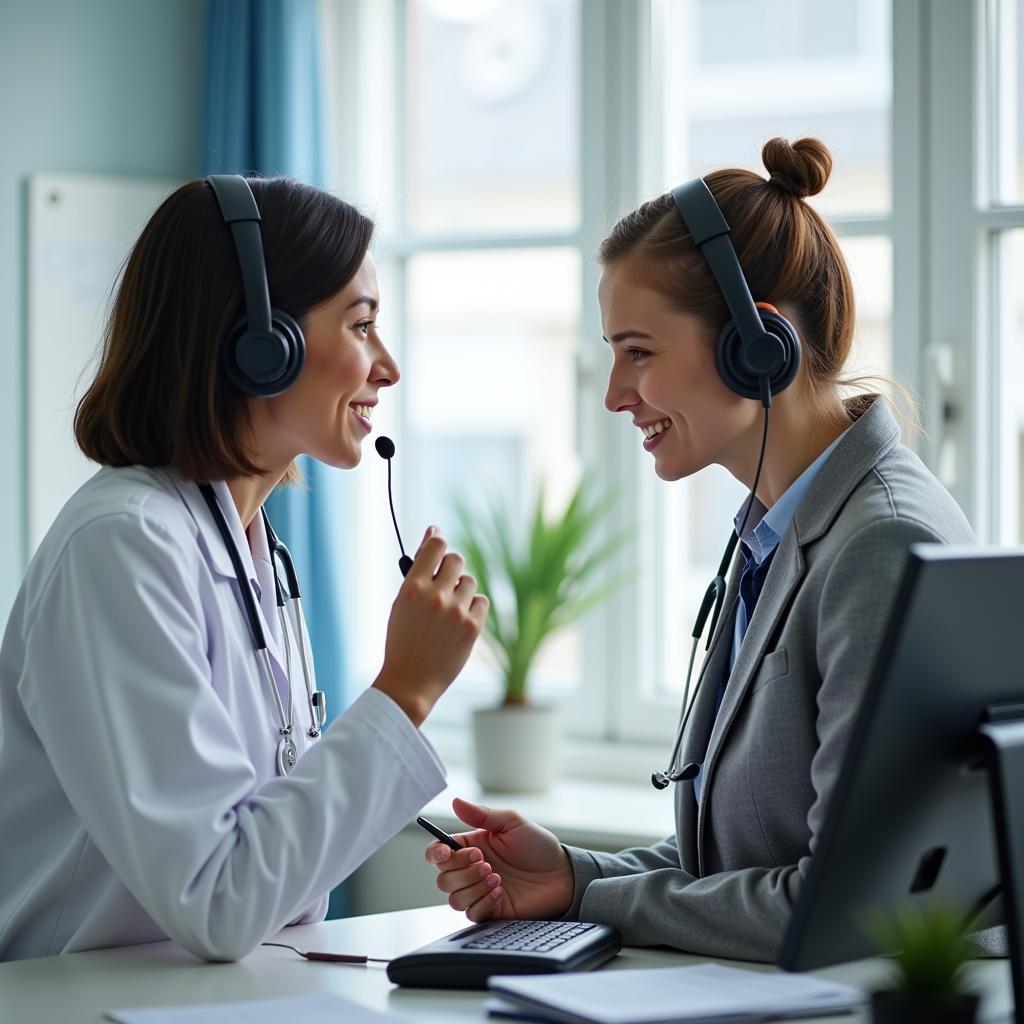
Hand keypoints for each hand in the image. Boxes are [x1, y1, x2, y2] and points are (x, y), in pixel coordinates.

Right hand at [373, 528, 488, 726]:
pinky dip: (472, 607)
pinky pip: (481, 600)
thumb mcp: (402, 602)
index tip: (436, 547)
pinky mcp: (472, 627)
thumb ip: (418, 570)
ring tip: (447, 609)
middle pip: (456, 559)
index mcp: (412, 588)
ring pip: (469, 581)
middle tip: (442, 583)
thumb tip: (433, 531)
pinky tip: (459, 620)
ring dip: (461, 590)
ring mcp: (456, 612)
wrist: (410, 681)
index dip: (437, 542)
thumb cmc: (403, 639)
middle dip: (450, 568)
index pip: (436, 546)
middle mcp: (435, 596)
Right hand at [424, 797, 574, 922]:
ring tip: (498, 877)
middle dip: (462, 871)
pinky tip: (500, 892)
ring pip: (453, 898)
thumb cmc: (538, 846)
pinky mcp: (490, 911)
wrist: (561, 875)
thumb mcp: (512, 822)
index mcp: (471, 846)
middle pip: (442, 878)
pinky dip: (483, 902)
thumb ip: (482, 814)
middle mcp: (470, 871)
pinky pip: (471, 914)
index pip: (438, 853)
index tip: (448, 852)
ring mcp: (479, 892)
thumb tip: (455, 802)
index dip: (436, 854)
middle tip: (486, 862)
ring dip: (473, 886)